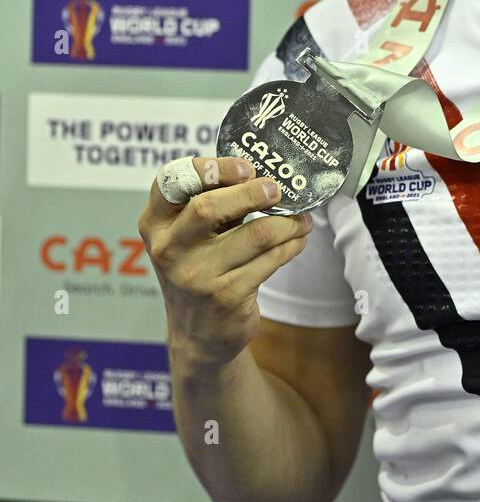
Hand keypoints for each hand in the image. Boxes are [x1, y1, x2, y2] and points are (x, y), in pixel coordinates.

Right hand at [139, 156, 313, 371]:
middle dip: (252, 193)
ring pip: (255, 234)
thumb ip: (212, 201)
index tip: (246, 168)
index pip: (171, 181)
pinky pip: (270, 260)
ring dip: (287, 223)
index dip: (210, 168)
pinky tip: (298, 240)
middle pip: (208, 207)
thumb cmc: (200, 267)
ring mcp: (196, 276)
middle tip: (276, 190)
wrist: (198, 334)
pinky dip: (291, 245)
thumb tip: (265, 171)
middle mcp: (168, 249)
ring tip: (301, 219)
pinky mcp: (226, 296)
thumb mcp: (190, 235)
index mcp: (155, 223)